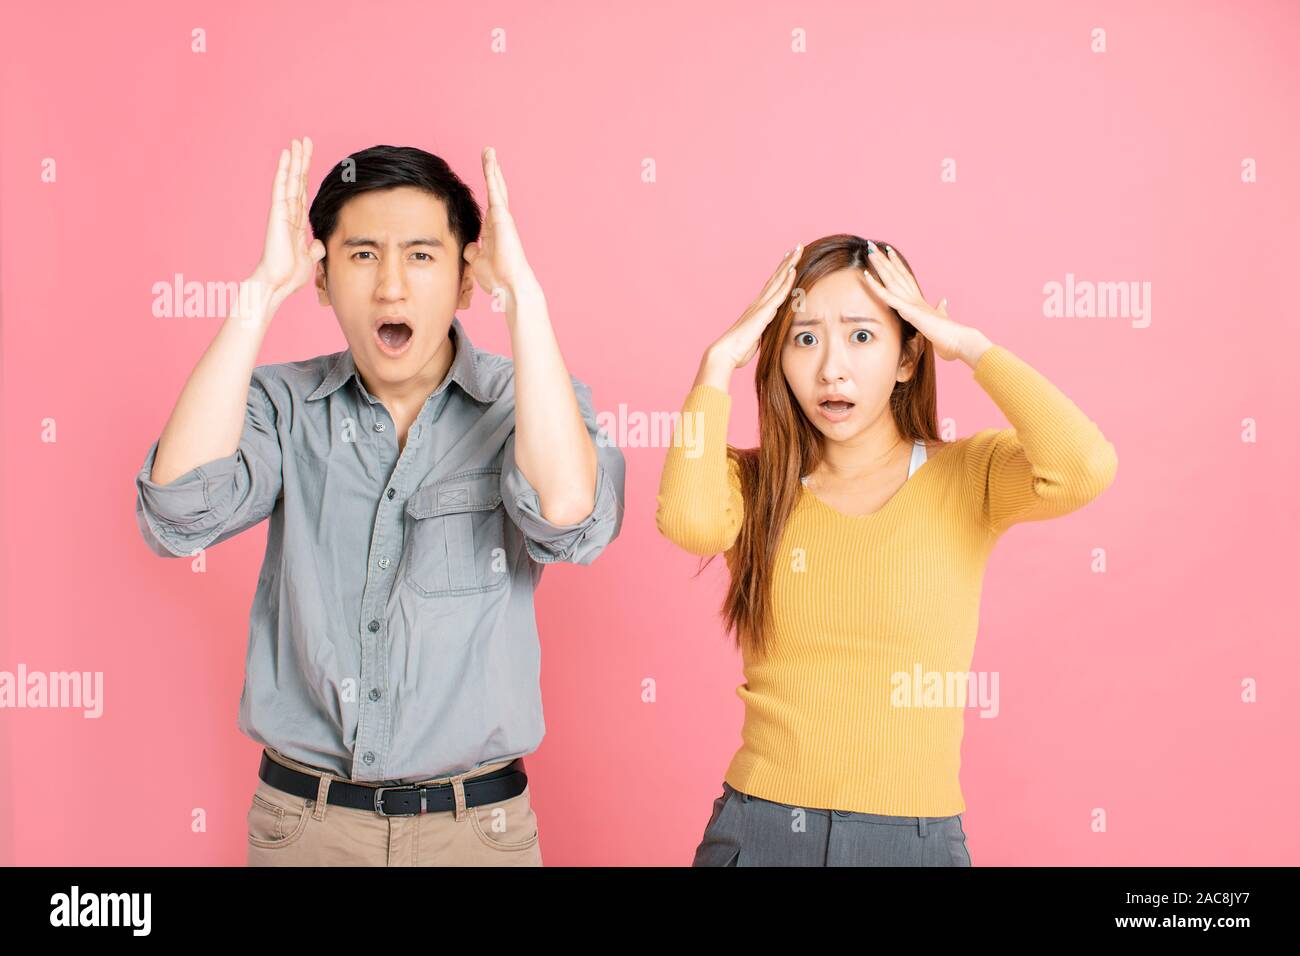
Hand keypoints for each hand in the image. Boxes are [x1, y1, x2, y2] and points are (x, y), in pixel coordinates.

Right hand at [250, 138, 325, 312]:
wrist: (278, 283)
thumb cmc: (289, 275)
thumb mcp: (309, 259)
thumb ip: (314, 249)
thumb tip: (318, 243)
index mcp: (296, 222)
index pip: (303, 192)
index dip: (306, 175)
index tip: (308, 160)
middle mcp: (289, 213)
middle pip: (297, 181)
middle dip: (301, 162)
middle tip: (304, 141)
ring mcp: (282, 212)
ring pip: (289, 180)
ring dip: (294, 160)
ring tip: (297, 142)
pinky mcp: (278, 213)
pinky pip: (281, 187)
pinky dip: (284, 170)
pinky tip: (286, 155)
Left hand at [462, 146, 535, 299]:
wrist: (509, 285)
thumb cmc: (497, 277)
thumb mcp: (477, 262)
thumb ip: (473, 252)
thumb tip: (469, 246)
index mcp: (494, 231)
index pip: (489, 205)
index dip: (488, 192)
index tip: (487, 181)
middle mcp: (500, 221)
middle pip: (495, 192)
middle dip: (492, 173)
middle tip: (489, 155)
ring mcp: (503, 217)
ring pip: (497, 187)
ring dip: (492, 168)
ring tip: (488, 150)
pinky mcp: (502, 216)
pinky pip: (495, 190)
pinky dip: (492, 174)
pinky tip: (490, 160)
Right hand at [707, 244, 802, 369]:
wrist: (726, 353)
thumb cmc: (739, 349)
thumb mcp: (756, 338)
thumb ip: (763, 330)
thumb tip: (768, 333)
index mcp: (758, 308)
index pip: (772, 286)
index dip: (782, 272)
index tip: (789, 259)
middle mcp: (759, 302)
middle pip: (776, 277)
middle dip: (787, 261)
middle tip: (796, 246)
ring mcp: (760, 306)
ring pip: (778, 280)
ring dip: (789, 264)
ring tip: (797, 250)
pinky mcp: (763, 313)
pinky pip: (778, 295)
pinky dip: (786, 282)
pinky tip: (793, 270)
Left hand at [862, 243, 966, 360]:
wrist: (957, 340)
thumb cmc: (949, 334)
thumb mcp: (941, 318)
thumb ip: (941, 309)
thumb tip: (943, 301)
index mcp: (919, 300)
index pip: (905, 277)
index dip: (896, 264)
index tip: (889, 251)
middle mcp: (914, 296)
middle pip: (896, 274)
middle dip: (884, 259)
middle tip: (873, 245)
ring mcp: (911, 302)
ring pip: (891, 279)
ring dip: (880, 264)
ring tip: (870, 250)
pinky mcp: (908, 310)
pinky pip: (887, 296)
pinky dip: (876, 286)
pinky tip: (866, 276)